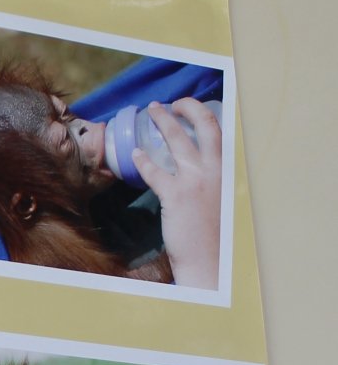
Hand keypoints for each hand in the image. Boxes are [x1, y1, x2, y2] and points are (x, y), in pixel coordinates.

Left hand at [135, 98, 222, 289]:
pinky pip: (155, 171)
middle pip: (203, 125)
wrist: (212, 259)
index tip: (188, 108)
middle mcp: (217, 169)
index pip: (219, 131)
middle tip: (166, 105)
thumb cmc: (215, 232)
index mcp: (229, 168)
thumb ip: (212, 180)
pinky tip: (135, 155)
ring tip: (149, 113)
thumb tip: (196, 169)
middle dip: (185, 108)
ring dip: (162, 122)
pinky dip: (144, 160)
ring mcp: (197, 180)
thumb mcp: (222, 198)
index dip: (201, 114)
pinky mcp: (176, 195)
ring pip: (177, 140)